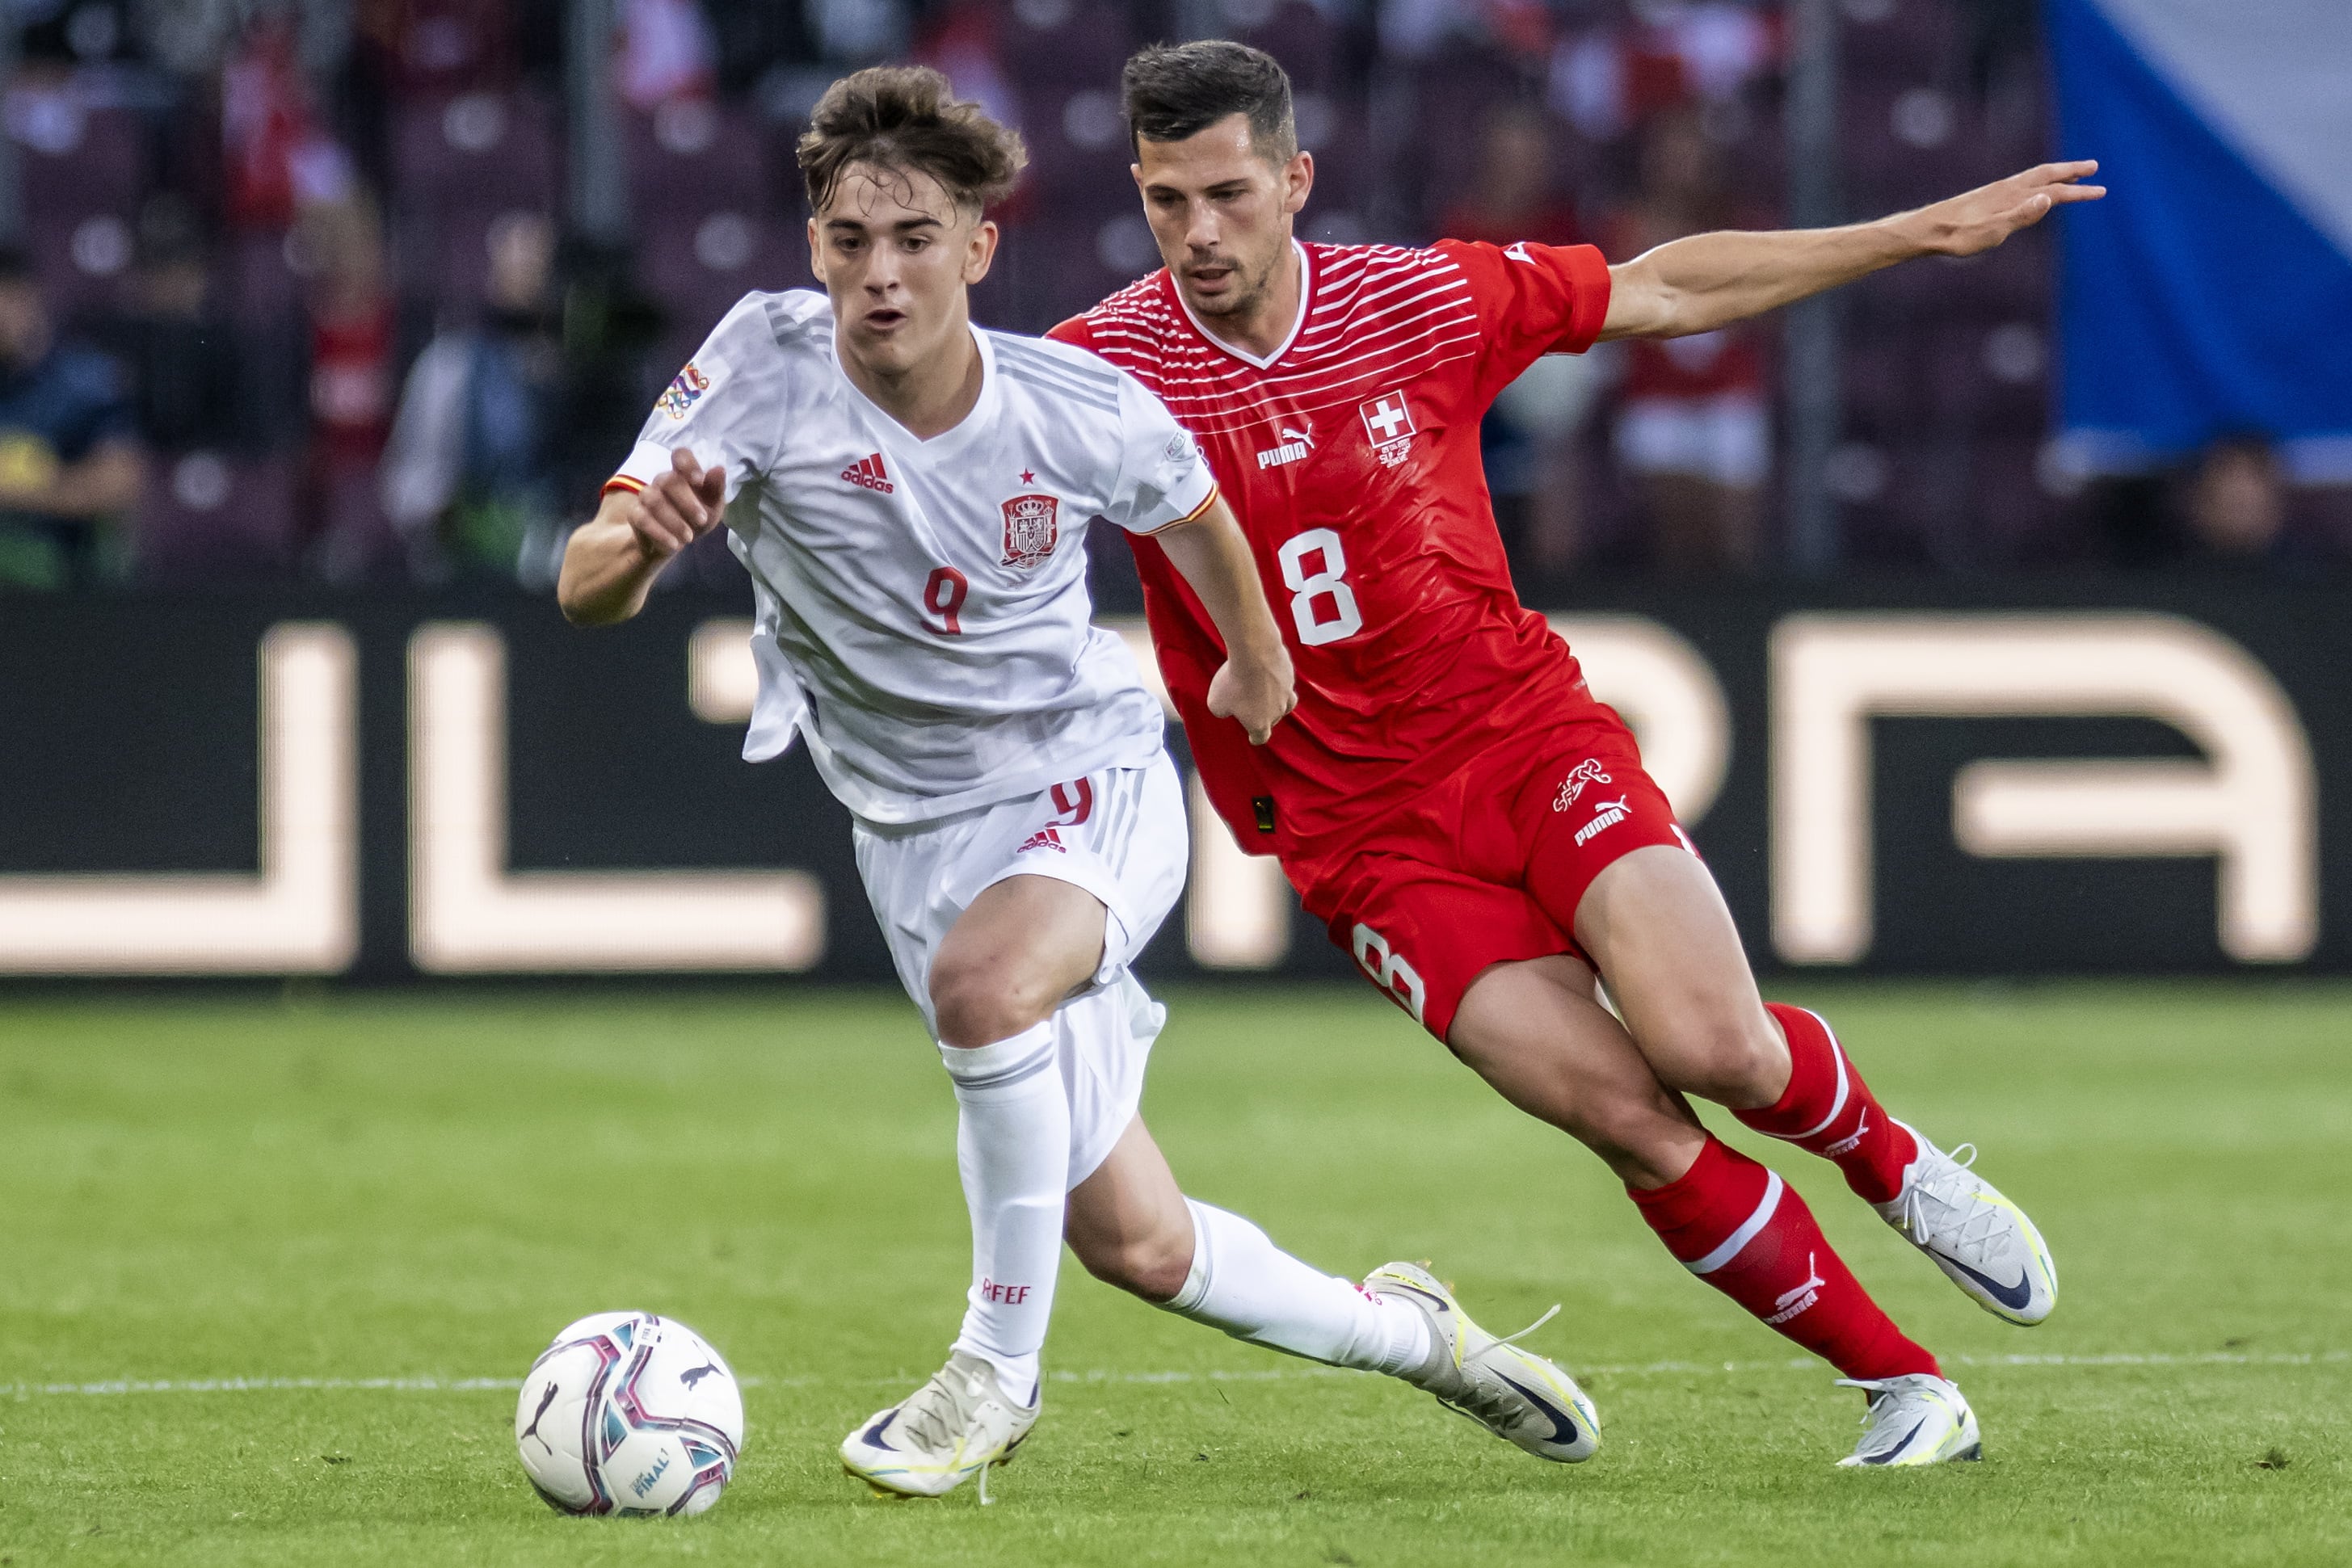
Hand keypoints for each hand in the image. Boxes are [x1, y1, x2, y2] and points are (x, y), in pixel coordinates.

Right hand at [628, 446, 726, 560]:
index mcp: (683, 474)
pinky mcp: (635, 514)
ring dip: (673, 520)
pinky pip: (642, 518)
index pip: (680, 455)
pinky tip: (673, 544)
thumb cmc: (696, 518)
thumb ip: (715, 488)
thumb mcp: (712, 507)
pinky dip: (659, 532)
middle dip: (687, 502)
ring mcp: (646, 496)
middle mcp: (662, 481)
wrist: (674, 542)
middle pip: (668, 481)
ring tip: (689, 538)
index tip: (699, 481)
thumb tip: (719, 468)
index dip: (687, 464)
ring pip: (653, 500)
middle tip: (702, 520)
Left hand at [1205, 647, 1296, 744]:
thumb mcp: (1215, 702)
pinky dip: (1276, 679)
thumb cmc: (1235, 679)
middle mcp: (1277, 711)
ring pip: (1284, 701)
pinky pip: (1284, 680)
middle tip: (1250, 706)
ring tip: (1264, 691)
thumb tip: (1225, 710)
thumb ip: (1221, 711)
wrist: (1254, 652)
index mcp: (1260, 723)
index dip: (1255, 738)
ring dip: (1275, 699)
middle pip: (1272, 719)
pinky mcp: (1289, 674)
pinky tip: (1266, 671)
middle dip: (1262, 715)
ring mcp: (1286, 692)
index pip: (1260, 737)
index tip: (1253, 738)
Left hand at [1907, 160, 2105, 257]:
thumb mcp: (1993, 231)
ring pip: (2033, 177)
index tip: (2101, 191)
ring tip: (2070, 173)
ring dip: (2054, 174)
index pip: (2055, 191)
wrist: (1928, 230)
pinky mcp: (1987, 197)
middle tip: (2094, 168)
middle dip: (2071, 172)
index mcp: (2014, 196)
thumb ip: (2021, 215)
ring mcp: (1997, 191)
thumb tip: (2049, 198)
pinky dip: (2036, 181)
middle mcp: (2008, 189)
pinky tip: (2033, 189)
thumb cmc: (1959, 236)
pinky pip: (2020, 183)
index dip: (2078, 191)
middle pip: (2046, 175)